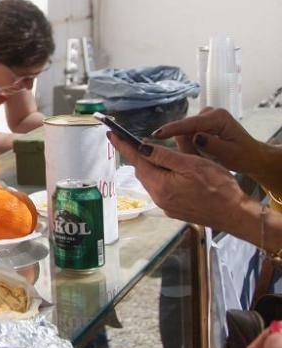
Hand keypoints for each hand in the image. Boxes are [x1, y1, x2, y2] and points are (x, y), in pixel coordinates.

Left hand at [108, 131, 252, 235]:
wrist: (236, 215)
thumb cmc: (218, 187)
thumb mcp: (191, 164)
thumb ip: (164, 156)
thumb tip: (141, 146)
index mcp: (160, 185)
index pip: (136, 160)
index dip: (123, 146)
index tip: (111, 133)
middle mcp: (158, 197)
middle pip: (143, 171)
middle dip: (139, 155)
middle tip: (135, 140)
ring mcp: (166, 205)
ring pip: (152, 180)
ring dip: (152, 167)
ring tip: (157, 154)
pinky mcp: (175, 209)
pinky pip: (162, 189)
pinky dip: (162, 177)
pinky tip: (172, 172)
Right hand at [154, 107, 281, 192]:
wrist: (251, 156)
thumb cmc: (242, 156)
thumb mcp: (229, 154)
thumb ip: (212, 145)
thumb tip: (196, 136)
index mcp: (218, 117)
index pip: (191, 123)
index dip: (173, 128)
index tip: (156, 134)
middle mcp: (210, 112)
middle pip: (185, 127)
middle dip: (183, 142)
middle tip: (192, 158)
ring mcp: (205, 116)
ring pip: (185, 130)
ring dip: (187, 144)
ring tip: (201, 156)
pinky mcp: (202, 122)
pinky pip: (187, 132)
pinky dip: (190, 143)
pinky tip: (200, 152)